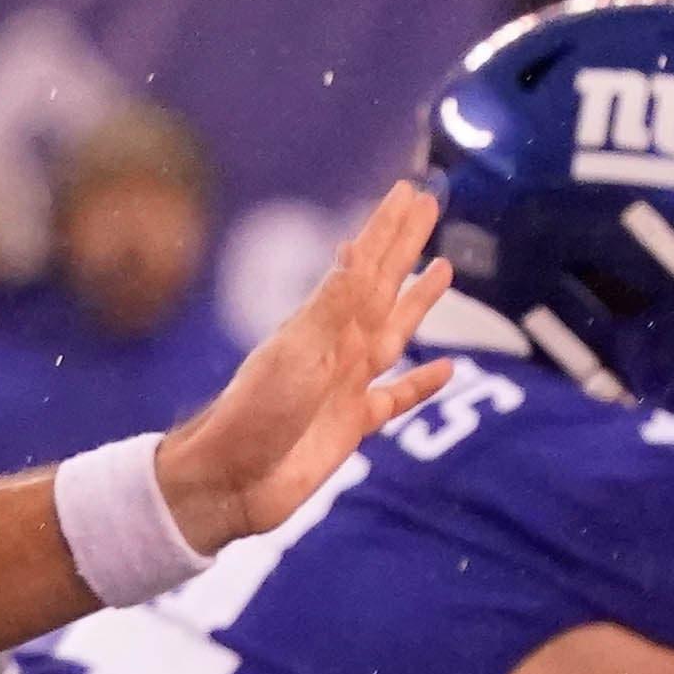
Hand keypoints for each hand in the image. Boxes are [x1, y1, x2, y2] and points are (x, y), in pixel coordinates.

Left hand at [156, 183, 455, 550]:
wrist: (228, 483)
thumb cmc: (253, 416)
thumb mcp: (295, 355)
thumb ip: (332, 307)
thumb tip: (354, 247)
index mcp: (323, 325)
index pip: (367, 264)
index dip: (389, 228)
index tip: (412, 191)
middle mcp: (338, 348)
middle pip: (383, 286)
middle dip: (405, 246)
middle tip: (431, 204)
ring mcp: (347, 385)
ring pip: (395, 331)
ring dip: (418, 301)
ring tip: (443, 268)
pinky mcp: (353, 426)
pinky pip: (398, 397)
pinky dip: (422, 383)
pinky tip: (446, 367)